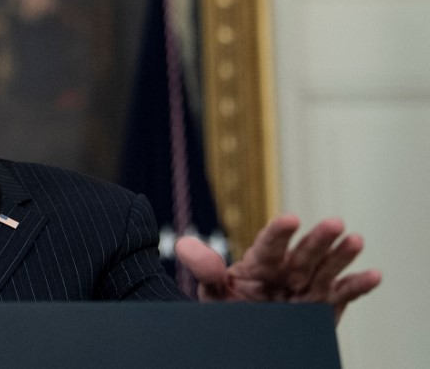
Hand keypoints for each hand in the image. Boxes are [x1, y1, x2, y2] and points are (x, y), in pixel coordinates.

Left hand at [175, 214, 380, 322]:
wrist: (246, 335)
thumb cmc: (228, 309)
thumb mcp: (212, 291)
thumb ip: (204, 269)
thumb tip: (181, 245)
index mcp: (259, 263)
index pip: (269, 245)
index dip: (279, 232)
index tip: (290, 219)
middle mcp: (286, 271)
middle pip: (303, 254)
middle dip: (318, 240)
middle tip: (334, 223)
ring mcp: (306, 288)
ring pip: (325, 270)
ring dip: (341, 256)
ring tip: (355, 239)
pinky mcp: (323, 306)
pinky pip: (342, 296)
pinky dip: (357, 286)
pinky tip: (373, 274)